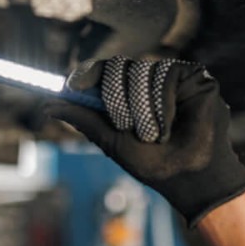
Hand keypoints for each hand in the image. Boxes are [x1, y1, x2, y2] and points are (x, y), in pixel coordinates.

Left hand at [48, 58, 244, 225]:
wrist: (189, 178)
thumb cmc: (155, 166)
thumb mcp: (112, 141)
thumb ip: (84, 120)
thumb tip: (49, 105)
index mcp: (129, 95)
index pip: (105, 72)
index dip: (88, 73)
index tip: (72, 85)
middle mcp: (149, 82)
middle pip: (119, 67)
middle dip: (117, 99)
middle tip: (125, 126)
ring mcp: (172, 78)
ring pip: (142, 71)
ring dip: (142, 110)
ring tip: (154, 135)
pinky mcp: (195, 77)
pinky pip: (167, 75)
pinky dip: (162, 104)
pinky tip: (168, 127)